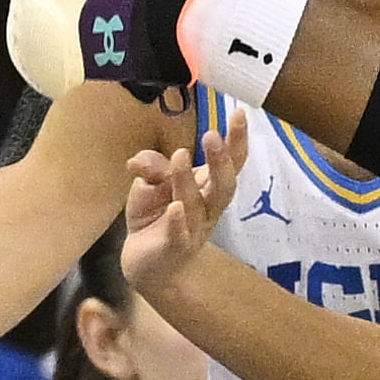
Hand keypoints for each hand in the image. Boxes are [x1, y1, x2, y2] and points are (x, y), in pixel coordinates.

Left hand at [122, 124, 243, 296]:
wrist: (150, 266)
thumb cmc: (157, 218)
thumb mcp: (151, 185)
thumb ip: (152, 167)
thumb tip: (139, 163)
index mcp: (209, 188)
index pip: (230, 162)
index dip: (237, 140)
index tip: (240, 113)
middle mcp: (209, 208)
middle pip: (223, 185)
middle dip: (220, 161)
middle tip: (212, 136)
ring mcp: (194, 229)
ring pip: (197, 205)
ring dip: (188, 180)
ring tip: (180, 156)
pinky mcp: (174, 248)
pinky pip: (178, 235)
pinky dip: (177, 221)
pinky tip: (174, 208)